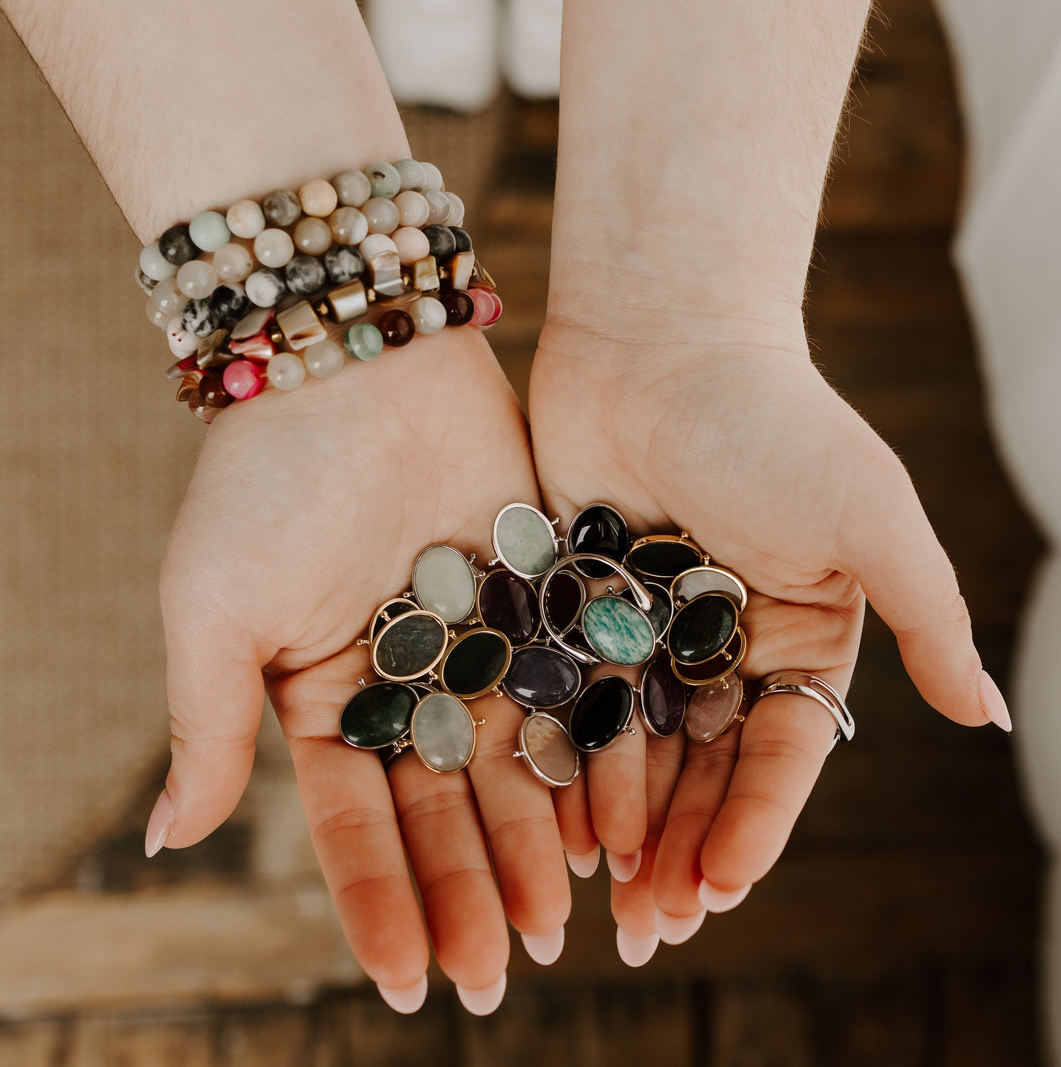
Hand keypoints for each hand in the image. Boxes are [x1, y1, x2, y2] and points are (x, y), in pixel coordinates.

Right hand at [149, 330, 569, 1011]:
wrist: (352, 365)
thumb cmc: (263, 483)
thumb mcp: (210, 609)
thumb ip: (205, 724)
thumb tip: (164, 841)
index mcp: (325, 698)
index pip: (355, 825)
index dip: (381, 906)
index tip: (410, 987)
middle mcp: (407, 682)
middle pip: (443, 809)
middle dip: (468, 894)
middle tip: (499, 980)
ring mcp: (476, 642)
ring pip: (511, 763)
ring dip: (534, 845)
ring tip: (561, 924)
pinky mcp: (537, 596)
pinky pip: (564, 691)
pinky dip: (582, 757)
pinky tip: (605, 826)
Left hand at [528, 318, 1000, 950]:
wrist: (661, 342)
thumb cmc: (774, 422)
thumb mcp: (871, 519)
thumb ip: (927, 618)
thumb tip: (988, 716)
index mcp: (796, 634)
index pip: (779, 753)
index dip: (753, 826)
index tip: (718, 890)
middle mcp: (721, 642)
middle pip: (703, 768)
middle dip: (680, 847)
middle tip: (649, 930)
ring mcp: (644, 629)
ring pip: (633, 747)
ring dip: (620, 822)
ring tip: (599, 900)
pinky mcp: (577, 607)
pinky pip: (570, 697)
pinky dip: (563, 758)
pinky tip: (547, 819)